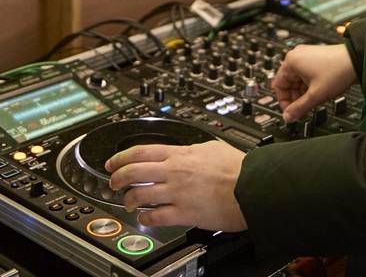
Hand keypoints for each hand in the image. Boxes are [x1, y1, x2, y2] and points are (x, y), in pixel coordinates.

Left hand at [106, 141, 247, 230]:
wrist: (253, 187)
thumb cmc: (238, 169)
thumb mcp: (212, 147)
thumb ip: (193, 149)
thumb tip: (186, 150)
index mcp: (180, 154)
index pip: (141, 152)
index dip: (121, 157)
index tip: (113, 163)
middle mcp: (174, 172)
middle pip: (134, 172)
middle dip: (118, 178)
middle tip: (113, 183)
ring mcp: (177, 193)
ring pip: (141, 195)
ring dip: (129, 200)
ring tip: (127, 203)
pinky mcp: (185, 213)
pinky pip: (157, 217)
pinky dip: (146, 218)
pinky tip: (145, 218)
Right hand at [271, 43, 357, 122]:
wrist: (357, 60)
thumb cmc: (338, 71)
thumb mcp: (315, 95)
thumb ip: (299, 108)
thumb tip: (288, 118)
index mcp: (291, 61)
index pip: (279, 85)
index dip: (284, 102)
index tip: (291, 112)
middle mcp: (297, 55)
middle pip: (288, 82)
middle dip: (294, 98)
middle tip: (302, 110)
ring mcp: (307, 55)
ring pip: (297, 79)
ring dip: (302, 93)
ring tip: (312, 102)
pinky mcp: (316, 57)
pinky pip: (305, 74)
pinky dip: (308, 85)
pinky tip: (316, 93)